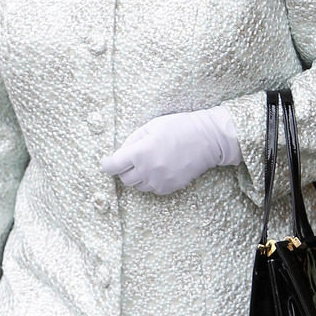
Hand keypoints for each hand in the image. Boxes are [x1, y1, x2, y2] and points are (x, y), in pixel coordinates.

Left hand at [100, 105, 240, 194]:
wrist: (208, 139)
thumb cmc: (179, 127)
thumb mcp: (151, 126)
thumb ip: (132, 141)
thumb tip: (119, 154)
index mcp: (140, 152)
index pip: (112, 166)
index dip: (107, 164)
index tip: (107, 162)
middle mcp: (148, 170)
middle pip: (124, 178)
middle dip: (124, 169)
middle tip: (132, 159)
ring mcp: (159, 181)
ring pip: (138, 186)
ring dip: (138, 176)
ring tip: (150, 162)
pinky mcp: (169, 188)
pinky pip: (152, 189)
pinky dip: (151, 181)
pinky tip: (160, 168)